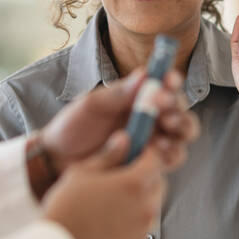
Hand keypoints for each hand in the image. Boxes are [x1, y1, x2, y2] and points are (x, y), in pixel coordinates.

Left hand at [40, 68, 198, 175]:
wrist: (57, 159)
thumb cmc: (73, 126)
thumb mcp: (91, 105)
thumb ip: (117, 93)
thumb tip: (144, 74)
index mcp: (138, 99)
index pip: (165, 87)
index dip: (172, 82)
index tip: (169, 81)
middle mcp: (151, 119)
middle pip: (181, 112)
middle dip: (179, 110)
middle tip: (165, 112)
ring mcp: (151, 142)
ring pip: (181, 137)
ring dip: (180, 132)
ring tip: (164, 134)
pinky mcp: (148, 165)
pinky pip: (170, 160)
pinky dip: (171, 155)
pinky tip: (158, 152)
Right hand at [41, 131, 166, 238]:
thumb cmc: (66, 208)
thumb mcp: (82, 173)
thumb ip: (108, 155)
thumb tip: (124, 138)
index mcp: (134, 183)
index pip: (154, 160)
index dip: (145, 152)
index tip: (135, 152)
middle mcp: (145, 205)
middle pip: (158, 182)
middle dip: (146, 174)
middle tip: (124, 173)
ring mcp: (143, 227)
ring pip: (153, 203)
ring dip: (142, 196)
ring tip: (115, 197)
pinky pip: (144, 223)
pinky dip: (136, 215)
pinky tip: (113, 216)